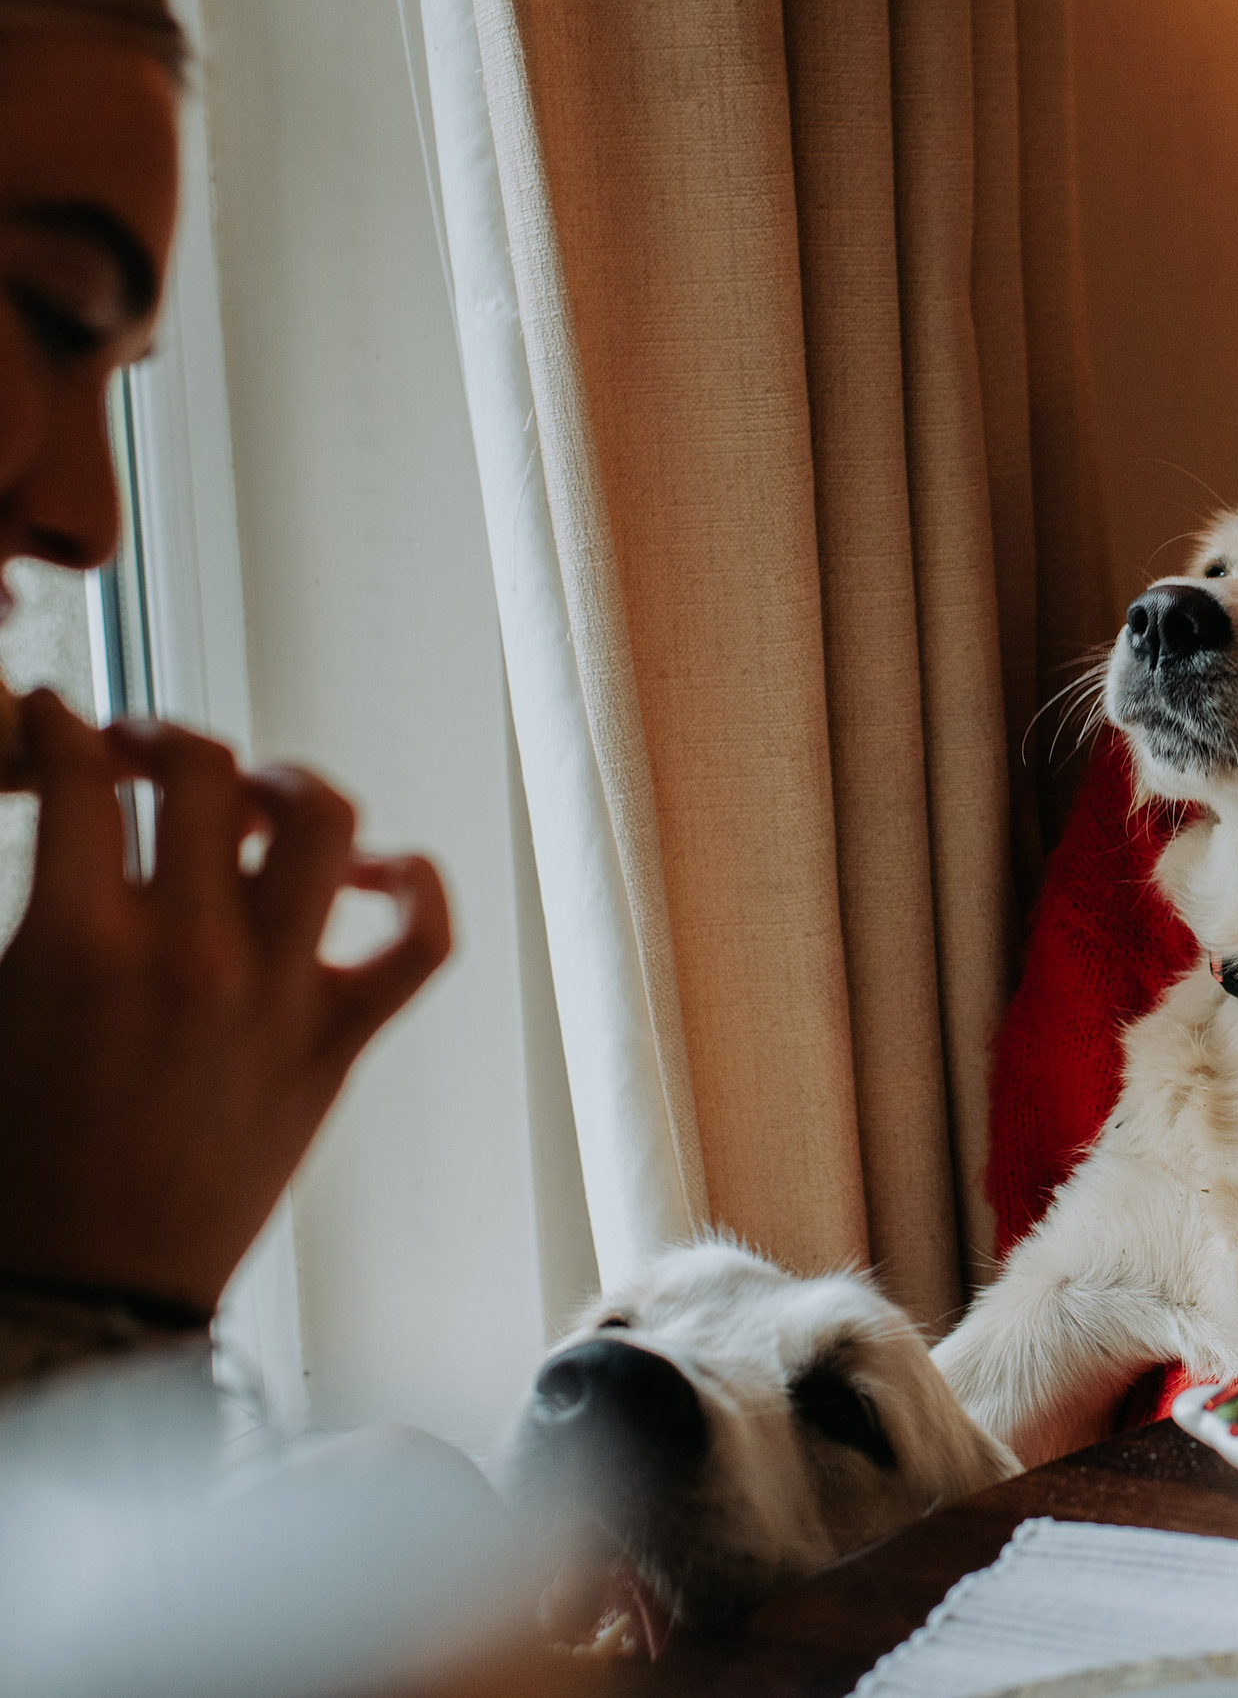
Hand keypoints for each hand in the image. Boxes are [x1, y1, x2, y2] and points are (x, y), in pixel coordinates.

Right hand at [0, 693, 450, 1312]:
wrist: (83, 1290)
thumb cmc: (10, 1164)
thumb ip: (30, 910)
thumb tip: (53, 833)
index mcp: (75, 940)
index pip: (76, 770)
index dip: (57, 721)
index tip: (55, 721)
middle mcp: (191, 951)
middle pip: (206, 771)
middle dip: (164, 737)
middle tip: (138, 755)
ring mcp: (279, 994)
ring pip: (327, 823)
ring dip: (288, 784)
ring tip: (251, 797)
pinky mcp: (338, 1044)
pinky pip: (424, 944)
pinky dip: (418, 889)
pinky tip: (381, 872)